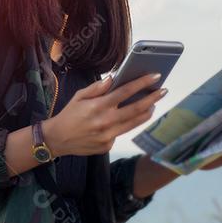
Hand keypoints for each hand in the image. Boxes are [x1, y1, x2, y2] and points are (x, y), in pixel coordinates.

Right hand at [44, 72, 165, 156]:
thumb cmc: (69, 114)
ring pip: (134, 123)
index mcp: (98, 106)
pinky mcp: (108, 146)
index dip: (142, 83)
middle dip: (153, 98)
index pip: (125, 92)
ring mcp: (108, 136)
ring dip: (147, 112)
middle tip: (163, 90)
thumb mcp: (79, 96)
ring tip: (153, 104)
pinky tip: (128, 118)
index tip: (154, 76)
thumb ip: (97, 88)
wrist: (57, 139)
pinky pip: (122, 132)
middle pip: (136, 108)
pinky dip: (127, 124)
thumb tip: (113, 78)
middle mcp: (106, 122)